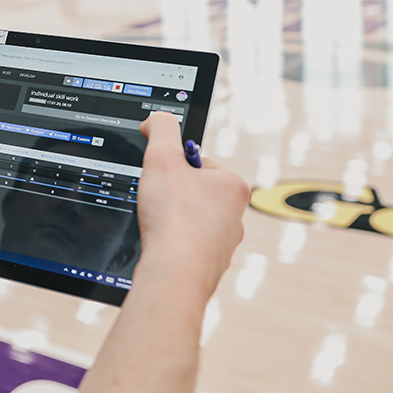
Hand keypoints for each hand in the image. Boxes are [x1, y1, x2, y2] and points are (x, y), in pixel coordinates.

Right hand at [134, 112, 248, 299]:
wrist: (174, 273)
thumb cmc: (174, 219)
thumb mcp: (162, 158)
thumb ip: (161, 129)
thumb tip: (157, 119)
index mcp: (233, 186)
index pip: (198, 163)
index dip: (172, 168)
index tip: (161, 178)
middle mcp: (235, 216)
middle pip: (192, 192)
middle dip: (171, 196)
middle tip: (157, 202)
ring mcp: (223, 244)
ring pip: (187, 221)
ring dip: (170, 221)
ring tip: (158, 226)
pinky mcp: (208, 266)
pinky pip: (184, 247)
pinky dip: (170, 245)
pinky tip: (161, 247)